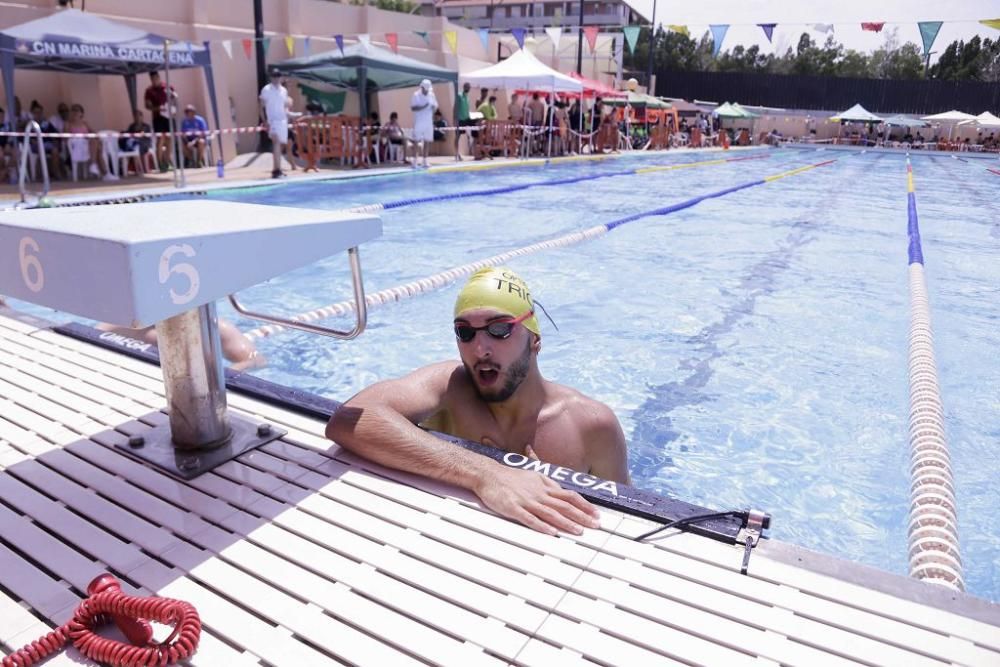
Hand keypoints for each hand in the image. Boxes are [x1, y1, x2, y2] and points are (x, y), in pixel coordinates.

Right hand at [474, 464, 600, 535]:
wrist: (488, 474)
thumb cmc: (510, 476)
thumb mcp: (533, 475)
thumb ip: (548, 484)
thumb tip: (563, 492)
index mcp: (544, 486)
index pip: (569, 496)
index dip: (585, 505)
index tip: (596, 514)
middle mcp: (539, 493)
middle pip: (564, 505)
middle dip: (582, 516)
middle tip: (595, 526)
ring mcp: (527, 501)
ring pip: (550, 513)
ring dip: (566, 523)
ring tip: (579, 531)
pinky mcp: (514, 508)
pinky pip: (530, 519)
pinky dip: (542, 526)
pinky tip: (552, 533)